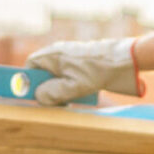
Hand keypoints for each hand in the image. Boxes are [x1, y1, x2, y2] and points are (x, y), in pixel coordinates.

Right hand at [25, 38, 141, 104]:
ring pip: (57, 74)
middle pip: (43, 72)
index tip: (34, 94)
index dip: (29, 80)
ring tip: (71, 97)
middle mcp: (58, 52)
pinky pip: (68, 74)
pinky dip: (71, 84)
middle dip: (47, 87)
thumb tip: (39, 97)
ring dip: (61, 88)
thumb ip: (53, 92)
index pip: (30, 66)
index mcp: (52, 55)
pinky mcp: (80, 60)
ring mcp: (69, 55)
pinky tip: (80, 91)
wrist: (123, 60)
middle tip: (56, 101)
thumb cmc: (98, 70)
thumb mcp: (73, 87)